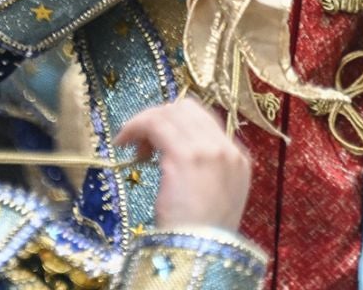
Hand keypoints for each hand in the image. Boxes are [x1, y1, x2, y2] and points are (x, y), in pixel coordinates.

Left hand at [114, 99, 250, 232]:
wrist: (203, 253)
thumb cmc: (204, 235)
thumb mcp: (216, 199)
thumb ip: (206, 173)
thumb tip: (176, 159)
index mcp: (239, 158)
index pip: (205, 121)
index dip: (177, 125)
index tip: (157, 142)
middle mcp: (226, 147)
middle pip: (188, 109)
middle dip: (161, 117)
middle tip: (143, 142)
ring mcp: (208, 149)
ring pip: (171, 112)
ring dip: (145, 122)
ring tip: (131, 144)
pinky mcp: (184, 155)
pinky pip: (155, 124)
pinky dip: (136, 126)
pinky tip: (123, 142)